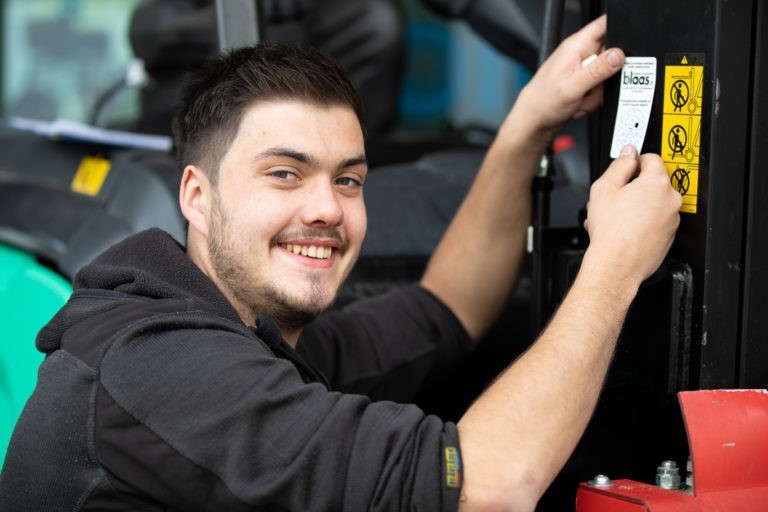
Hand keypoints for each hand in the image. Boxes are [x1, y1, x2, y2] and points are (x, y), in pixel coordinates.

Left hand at [517, 14, 623, 136]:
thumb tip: (618, 55)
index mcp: (575, 47)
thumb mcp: (572, 86)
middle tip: (590, 88)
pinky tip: (580, 102)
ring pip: (608, 76)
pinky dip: (593, 100)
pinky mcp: (585, 83)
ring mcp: (583, 69)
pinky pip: (601, 89)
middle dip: (606, 77)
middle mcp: (580, 55)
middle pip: (612, 56)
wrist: (535, 121)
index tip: (620, 55)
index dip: (618, 34)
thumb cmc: (543, 102)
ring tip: (581, 98)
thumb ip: (597, 70)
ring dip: (597, 93)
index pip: (603, 25)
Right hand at [583, 145, 681, 286]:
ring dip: (636, 205)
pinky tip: (624, 229)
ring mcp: (672, 218)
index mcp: (656, 183)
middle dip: (633, 187)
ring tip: (615, 217)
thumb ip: (619, 165)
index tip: (626, 168)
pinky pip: (655, 221)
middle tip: (615, 197)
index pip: (651, 158)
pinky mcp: (669, 235)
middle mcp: (670, 199)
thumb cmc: (611, 231)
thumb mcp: (604, 188)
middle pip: (652, 182)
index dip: (634, 161)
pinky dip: (642, 222)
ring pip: (653, 203)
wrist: (617, 264)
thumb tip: (628, 154)